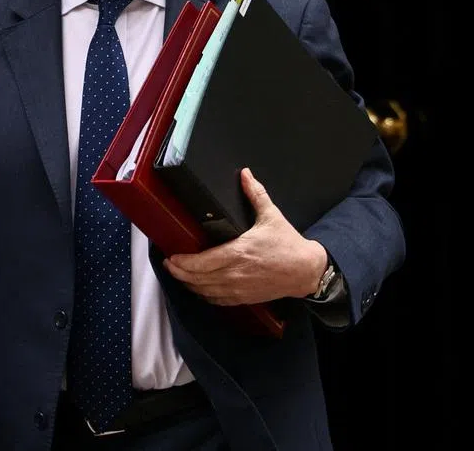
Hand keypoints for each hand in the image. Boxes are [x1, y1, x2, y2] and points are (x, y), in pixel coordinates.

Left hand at [163, 168, 328, 304]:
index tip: (171, 256)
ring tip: (178, 274)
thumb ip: (255, 194)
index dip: (183, 262)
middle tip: (168, 264)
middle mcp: (236, 273)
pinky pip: (217, 300)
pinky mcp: (244, 298)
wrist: (305, 270)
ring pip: (205, 291)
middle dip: (179, 272)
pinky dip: (204, 295)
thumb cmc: (288, 244)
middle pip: (198, 278)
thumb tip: (245, 173)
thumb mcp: (271, 215)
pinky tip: (197, 287)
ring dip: (188, 284)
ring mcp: (239, 288)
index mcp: (239, 252)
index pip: (203, 262)